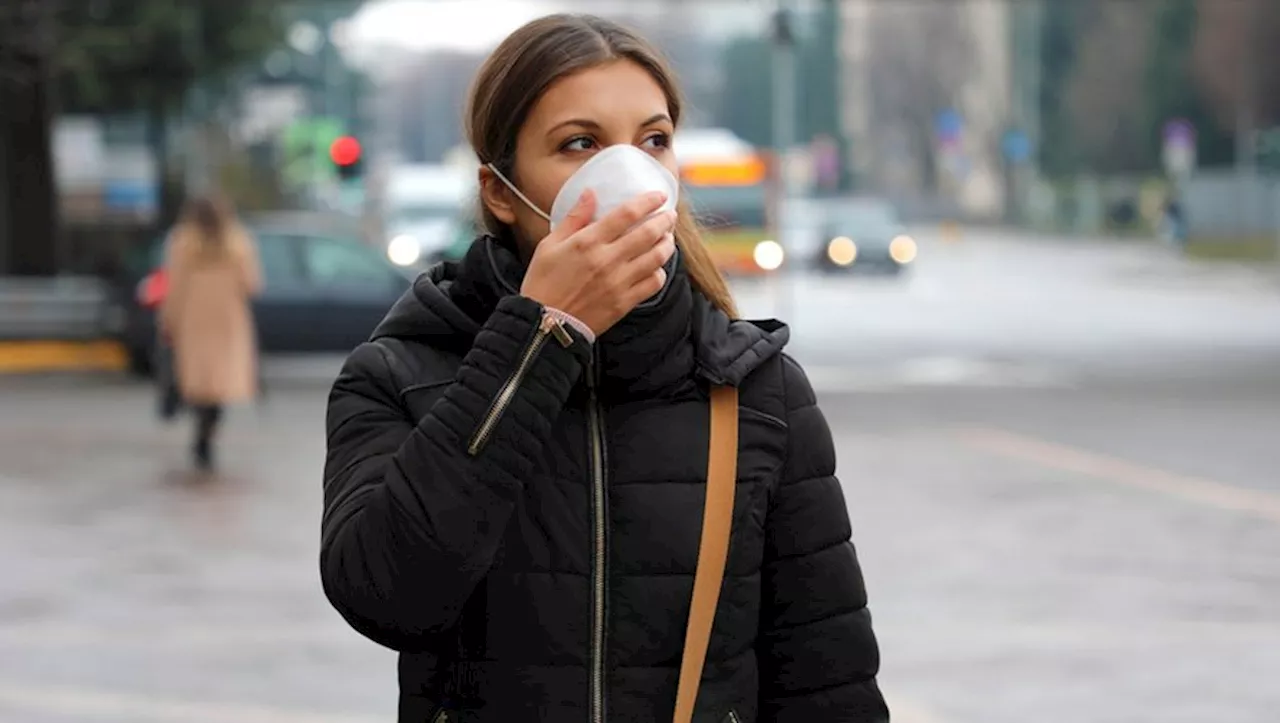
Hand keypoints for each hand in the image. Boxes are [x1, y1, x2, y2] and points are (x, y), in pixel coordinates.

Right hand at [520, 189, 676, 336]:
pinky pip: (653, 284)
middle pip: (648, 233)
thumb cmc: (543, 282)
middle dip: (664, 221)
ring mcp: (619, 283)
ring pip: (656, 258)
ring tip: (667, 238)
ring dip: (667, 244)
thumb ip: (574, 218)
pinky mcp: (624, 303)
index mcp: (588, 242)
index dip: (648, 201)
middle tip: (670, 215)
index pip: (627, 214)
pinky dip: (660, 272)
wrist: (544, 324)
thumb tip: (590, 193)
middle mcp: (607, 260)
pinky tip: (657, 267)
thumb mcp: (549, 245)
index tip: (659, 196)